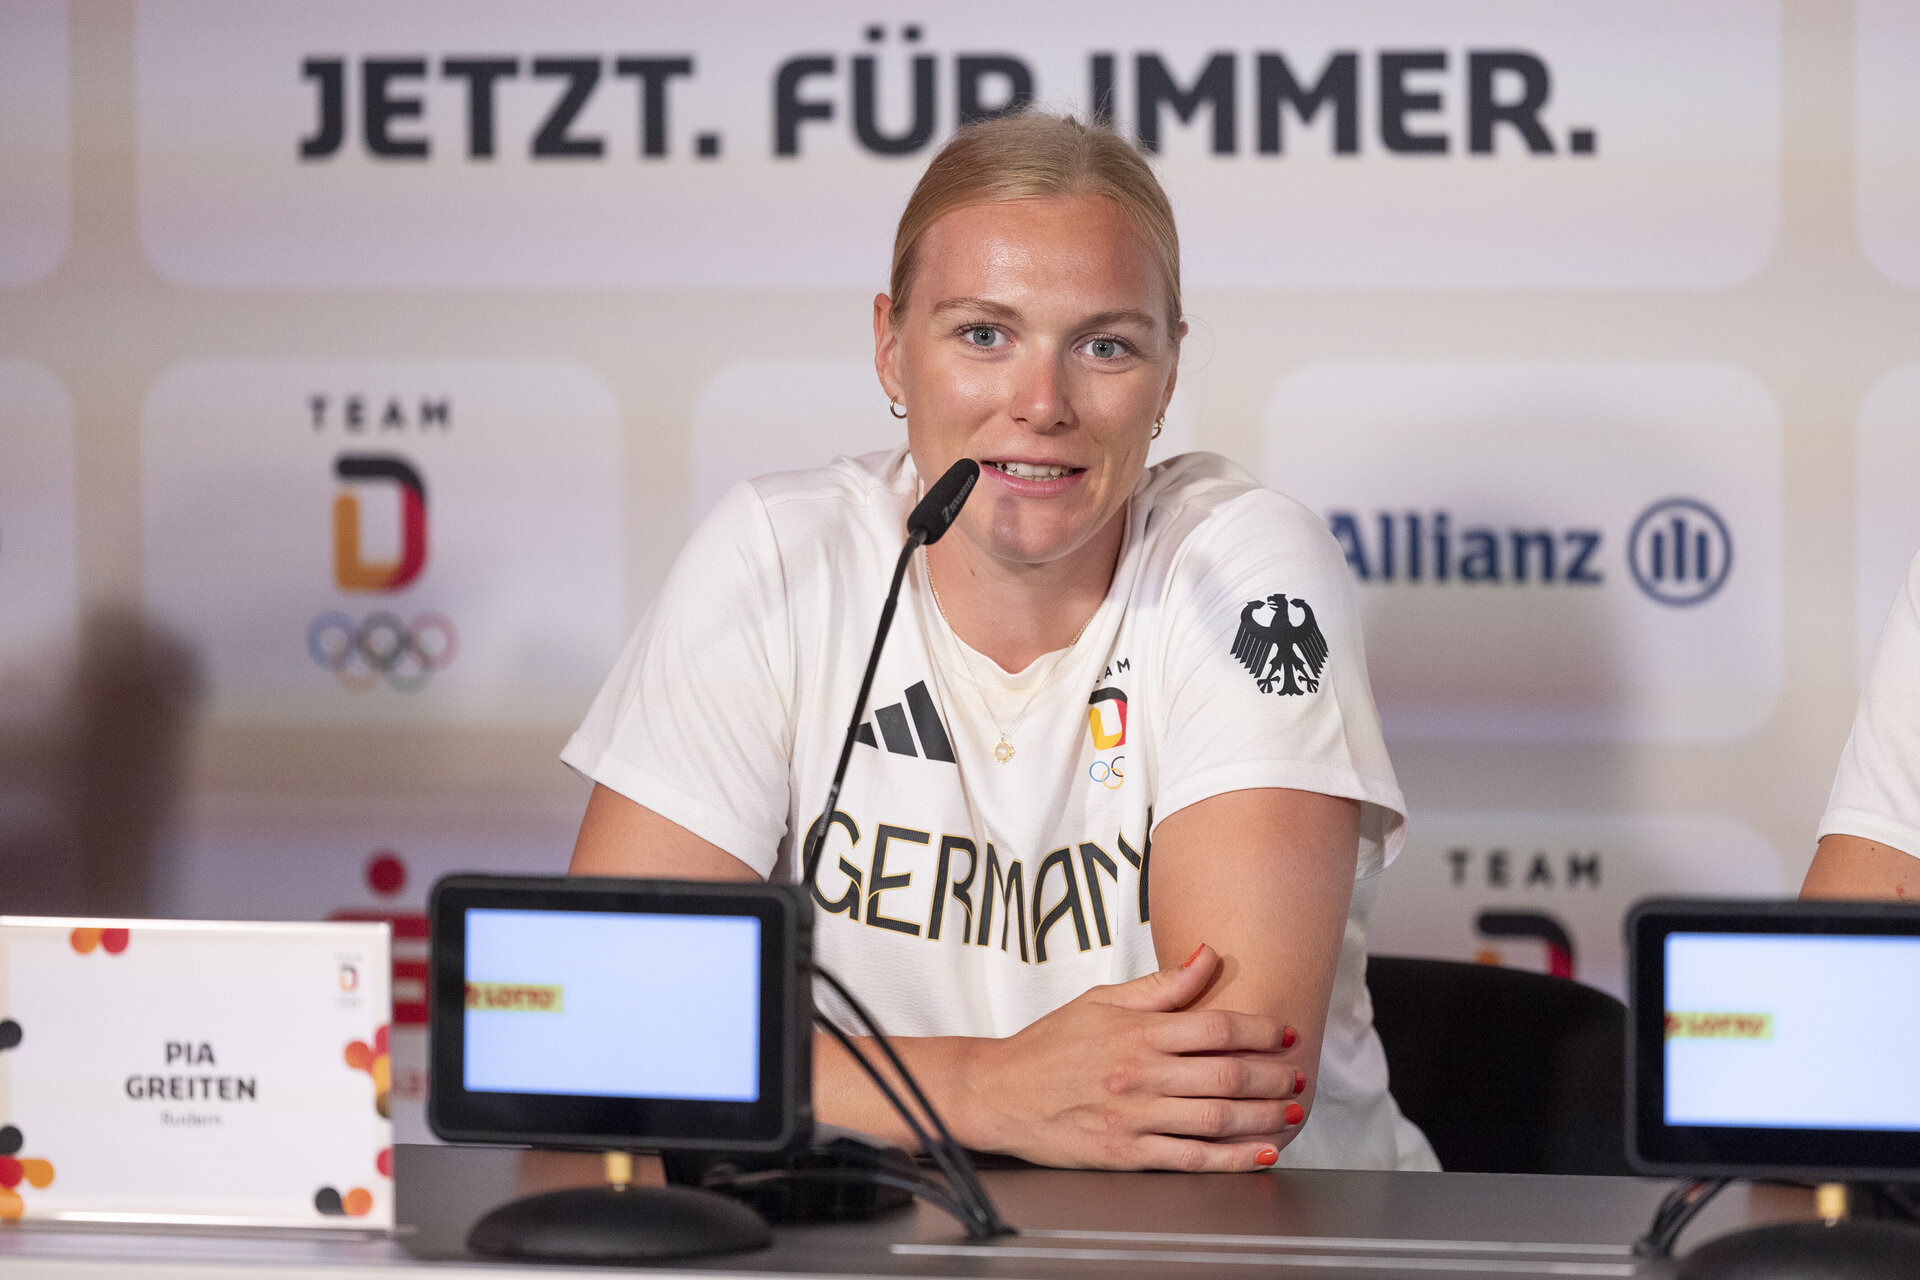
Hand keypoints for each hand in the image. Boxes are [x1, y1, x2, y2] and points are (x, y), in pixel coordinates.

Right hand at [959, 944, 1308, 1170]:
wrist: (998, 1092)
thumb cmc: (1050, 1044)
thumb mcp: (1102, 1001)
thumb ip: (1161, 986)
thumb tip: (1210, 955)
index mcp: (1136, 1031)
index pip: (1215, 1025)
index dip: (1259, 1029)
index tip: (1284, 1032)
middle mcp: (1139, 1072)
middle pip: (1225, 1073)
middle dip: (1272, 1075)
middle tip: (1298, 1075)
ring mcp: (1133, 1116)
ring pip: (1215, 1116)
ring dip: (1262, 1115)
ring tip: (1289, 1110)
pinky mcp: (1125, 1153)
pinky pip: (1190, 1157)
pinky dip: (1232, 1157)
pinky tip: (1258, 1152)